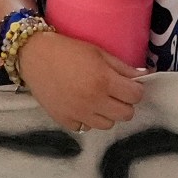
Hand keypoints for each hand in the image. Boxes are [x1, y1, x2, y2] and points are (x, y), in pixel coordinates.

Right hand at [14, 29, 145, 132]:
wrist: (34, 56)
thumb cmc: (68, 50)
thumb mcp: (98, 52)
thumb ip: (122, 67)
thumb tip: (143, 76)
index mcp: (103, 81)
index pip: (136, 96)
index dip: (136, 90)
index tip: (129, 85)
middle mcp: (93, 101)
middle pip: (126, 114)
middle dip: (125, 103)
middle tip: (115, 93)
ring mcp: (78, 114)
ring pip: (108, 125)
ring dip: (108, 113)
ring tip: (98, 100)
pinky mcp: (64, 121)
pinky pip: (86, 128)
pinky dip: (87, 119)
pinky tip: (82, 106)